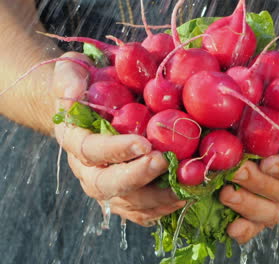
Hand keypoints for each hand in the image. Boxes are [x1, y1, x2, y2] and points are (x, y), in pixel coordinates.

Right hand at [53, 52, 184, 226]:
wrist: (91, 104)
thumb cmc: (86, 82)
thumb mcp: (72, 69)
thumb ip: (69, 77)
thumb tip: (72, 94)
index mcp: (74, 139)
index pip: (90, 150)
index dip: (116, 150)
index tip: (144, 143)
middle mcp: (87, 168)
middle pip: (106, 184)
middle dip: (137, 177)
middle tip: (163, 162)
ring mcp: (107, 183)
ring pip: (127, 203)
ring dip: (156, 198)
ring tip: (183, 186)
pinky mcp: (125, 192)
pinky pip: (140, 210)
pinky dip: (162, 207)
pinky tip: (184, 196)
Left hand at [220, 149, 278, 243]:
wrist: (262, 101)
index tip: (268, 162)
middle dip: (260, 184)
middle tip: (238, 171)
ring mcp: (274, 195)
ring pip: (271, 212)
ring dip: (248, 206)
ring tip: (226, 193)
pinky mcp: (254, 204)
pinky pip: (255, 225)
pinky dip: (245, 230)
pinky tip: (231, 228)